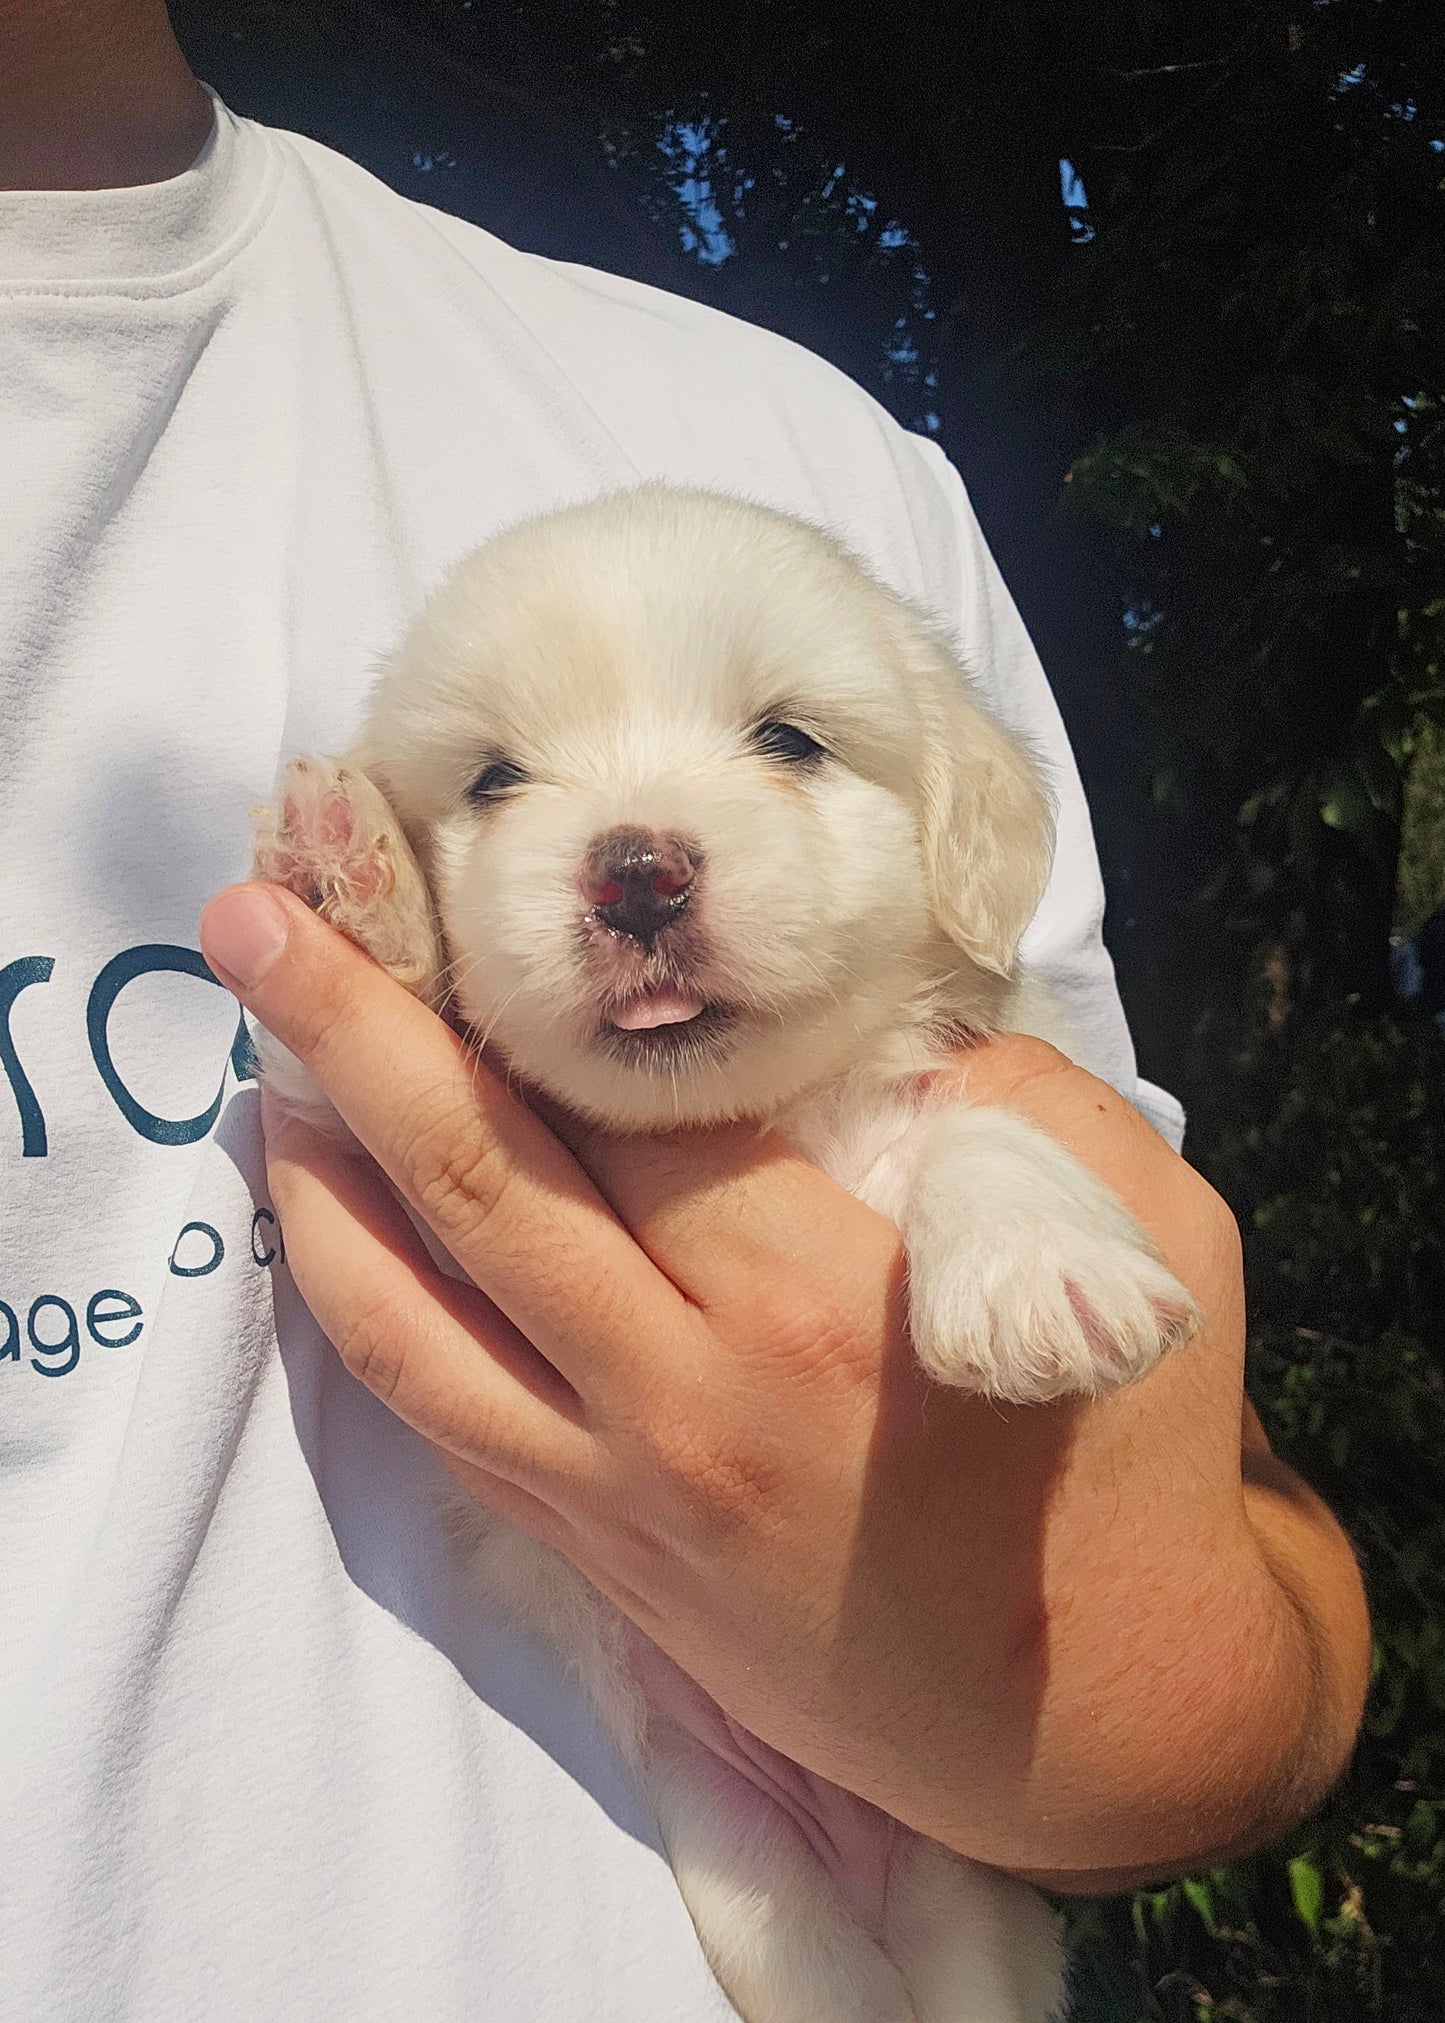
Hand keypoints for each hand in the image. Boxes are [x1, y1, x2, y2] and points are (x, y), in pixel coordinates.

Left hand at [199, 882, 1369, 1881]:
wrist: (1104, 1718)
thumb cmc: (1134, 1460)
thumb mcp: (1147, 1241)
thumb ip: (1019, 1097)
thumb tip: (879, 1017)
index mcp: (819, 1298)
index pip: (627, 1100)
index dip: (530, 982)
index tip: (456, 877)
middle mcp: (683, 1395)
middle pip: (480, 1180)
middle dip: (354, 1031)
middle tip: (257, 915)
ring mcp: (621, 1493)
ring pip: (409, 1319)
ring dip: (314, 1181)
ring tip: (258, 1065)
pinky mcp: (601, 1558)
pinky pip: (440, 1420)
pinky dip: (364, 1312)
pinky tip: (328, 1232)